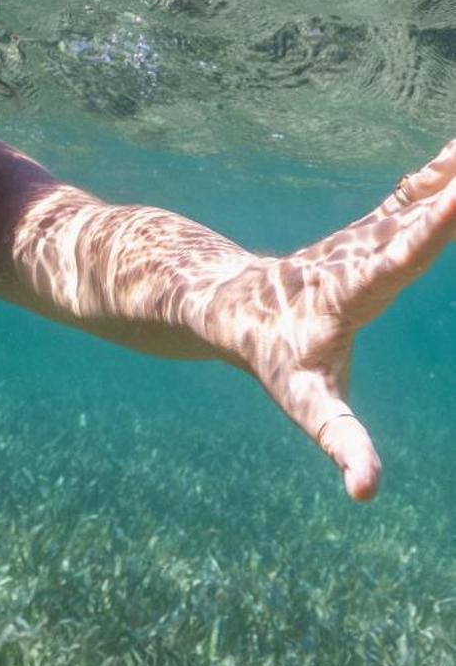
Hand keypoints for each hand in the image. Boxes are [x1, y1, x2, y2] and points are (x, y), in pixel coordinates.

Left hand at [214, 139, 455, 500]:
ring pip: (415, 197)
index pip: (398, 258)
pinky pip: (412, 198)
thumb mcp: (308, 405)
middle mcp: (359, 255)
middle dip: (451, 189)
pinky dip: (441, 177)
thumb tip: (366, 494)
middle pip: (414, 218)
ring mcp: (366, 238)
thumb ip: (342, 444)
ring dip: (450, 171)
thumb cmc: (273, 361)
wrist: (231, 308)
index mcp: (350, 292)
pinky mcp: (372, 231)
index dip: (430, 228)